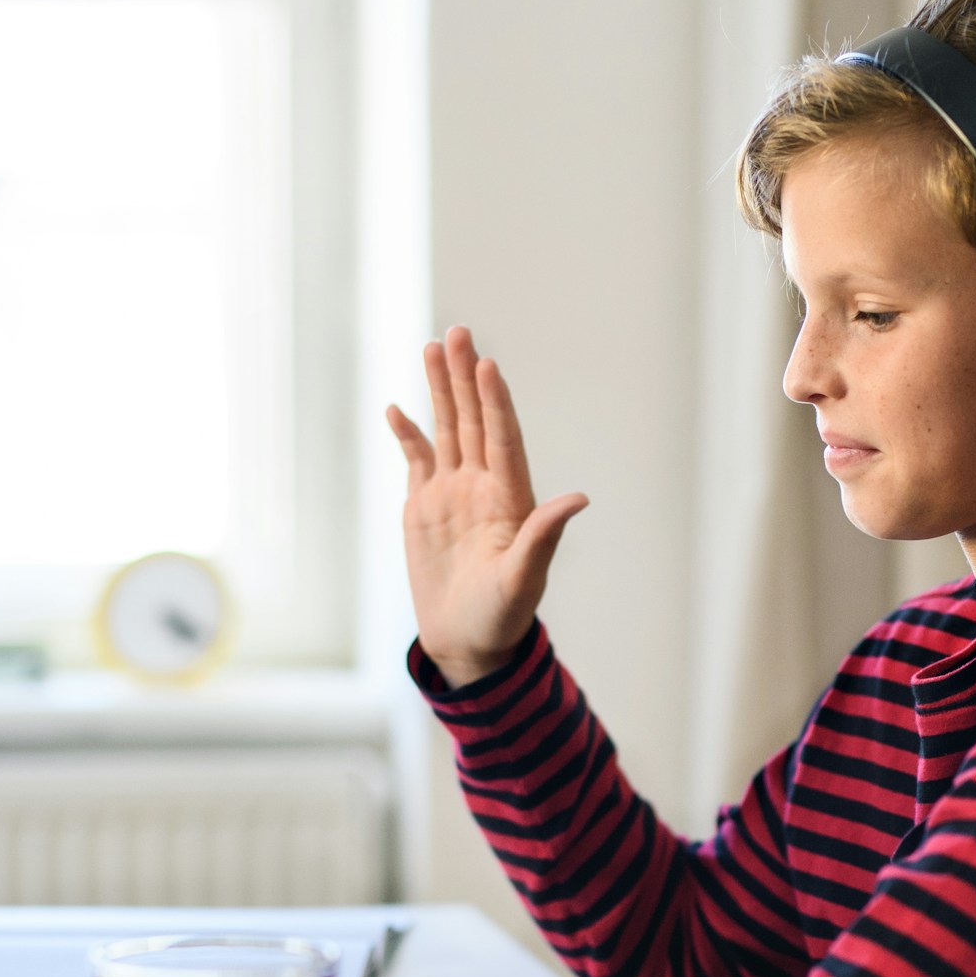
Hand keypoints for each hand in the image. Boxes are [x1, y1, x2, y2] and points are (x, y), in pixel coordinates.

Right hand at [386, 327, 588, 687]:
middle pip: (474, 421)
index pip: (503, 438)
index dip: (495, 402)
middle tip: (457, 333)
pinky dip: (407, 434)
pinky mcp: (424, 506)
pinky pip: (417, 459)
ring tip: (433, 347)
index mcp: (511, 499)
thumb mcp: (522, 580)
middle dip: (465, 377)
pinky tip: (397, 407)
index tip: (487, 366)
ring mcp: (453, 493)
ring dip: (441, 390)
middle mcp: (483, 486)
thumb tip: (578, 498)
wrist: (467, 643)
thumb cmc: (501, 618)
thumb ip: (542, 537)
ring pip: (447, 430)